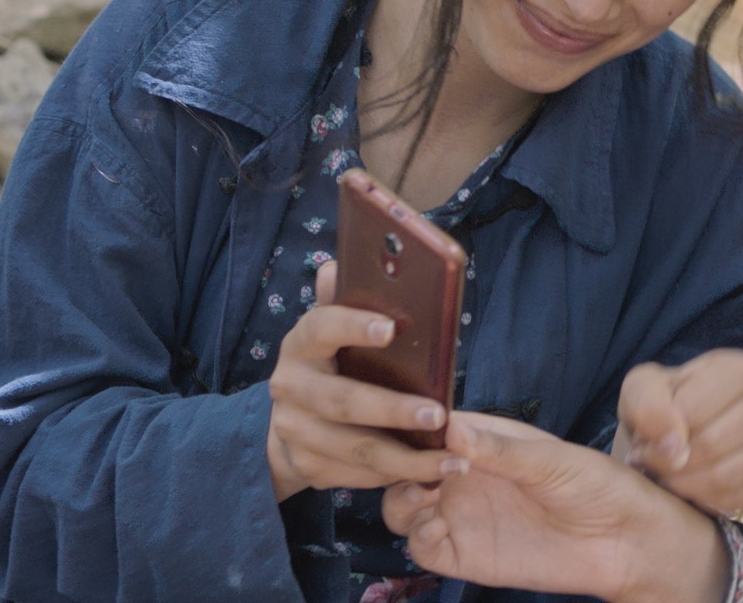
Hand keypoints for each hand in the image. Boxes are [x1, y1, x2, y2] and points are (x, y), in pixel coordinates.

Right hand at [265, 260, 464, 501]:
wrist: (289, 424)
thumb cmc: (331, 365)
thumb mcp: (333, 333)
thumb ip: (343, 303)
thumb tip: (338, 264)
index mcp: (301, 344)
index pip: (321, 327)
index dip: (353, 325)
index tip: (391, 328)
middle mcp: (289, 388)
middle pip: (344, 402)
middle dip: (393, 410)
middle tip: (438, 414)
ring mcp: (295, 432)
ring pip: (357, 449)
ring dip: (408, 459)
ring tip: (453, 460)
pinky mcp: (308, 468)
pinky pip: (359, 477)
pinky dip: (398, 478)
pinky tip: (434, 476)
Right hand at [385, 414, 731, 602]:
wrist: (623, 542)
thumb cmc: (596, 485)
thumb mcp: (551, 460)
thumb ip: (501, 451)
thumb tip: (452, 430)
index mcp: (482, 439)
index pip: (428, 426)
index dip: (410, 426)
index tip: (411, 429)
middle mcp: (464, 475)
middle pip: (403, 466)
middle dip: (398, 464)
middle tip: (421, 470)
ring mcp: (461, 515)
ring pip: (402, 506)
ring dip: (401, 499)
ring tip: (427, 496)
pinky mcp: (465, 555)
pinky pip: (421, 547)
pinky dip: (417, 537)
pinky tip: (438, 526)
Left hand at [613, 349, 742, 515]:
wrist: (676, 428)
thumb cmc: (661, 403)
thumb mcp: (641, 390)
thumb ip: (650, 406)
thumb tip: (676, 444)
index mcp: (740, 370)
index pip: (697, 408)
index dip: (664, 432)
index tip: (644, 440)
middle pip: (715, 444)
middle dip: (673, 463)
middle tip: (650, 464)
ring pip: (731, 475)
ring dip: (688, 485)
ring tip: (667, 477)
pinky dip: (710, 501)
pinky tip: (691, 490)